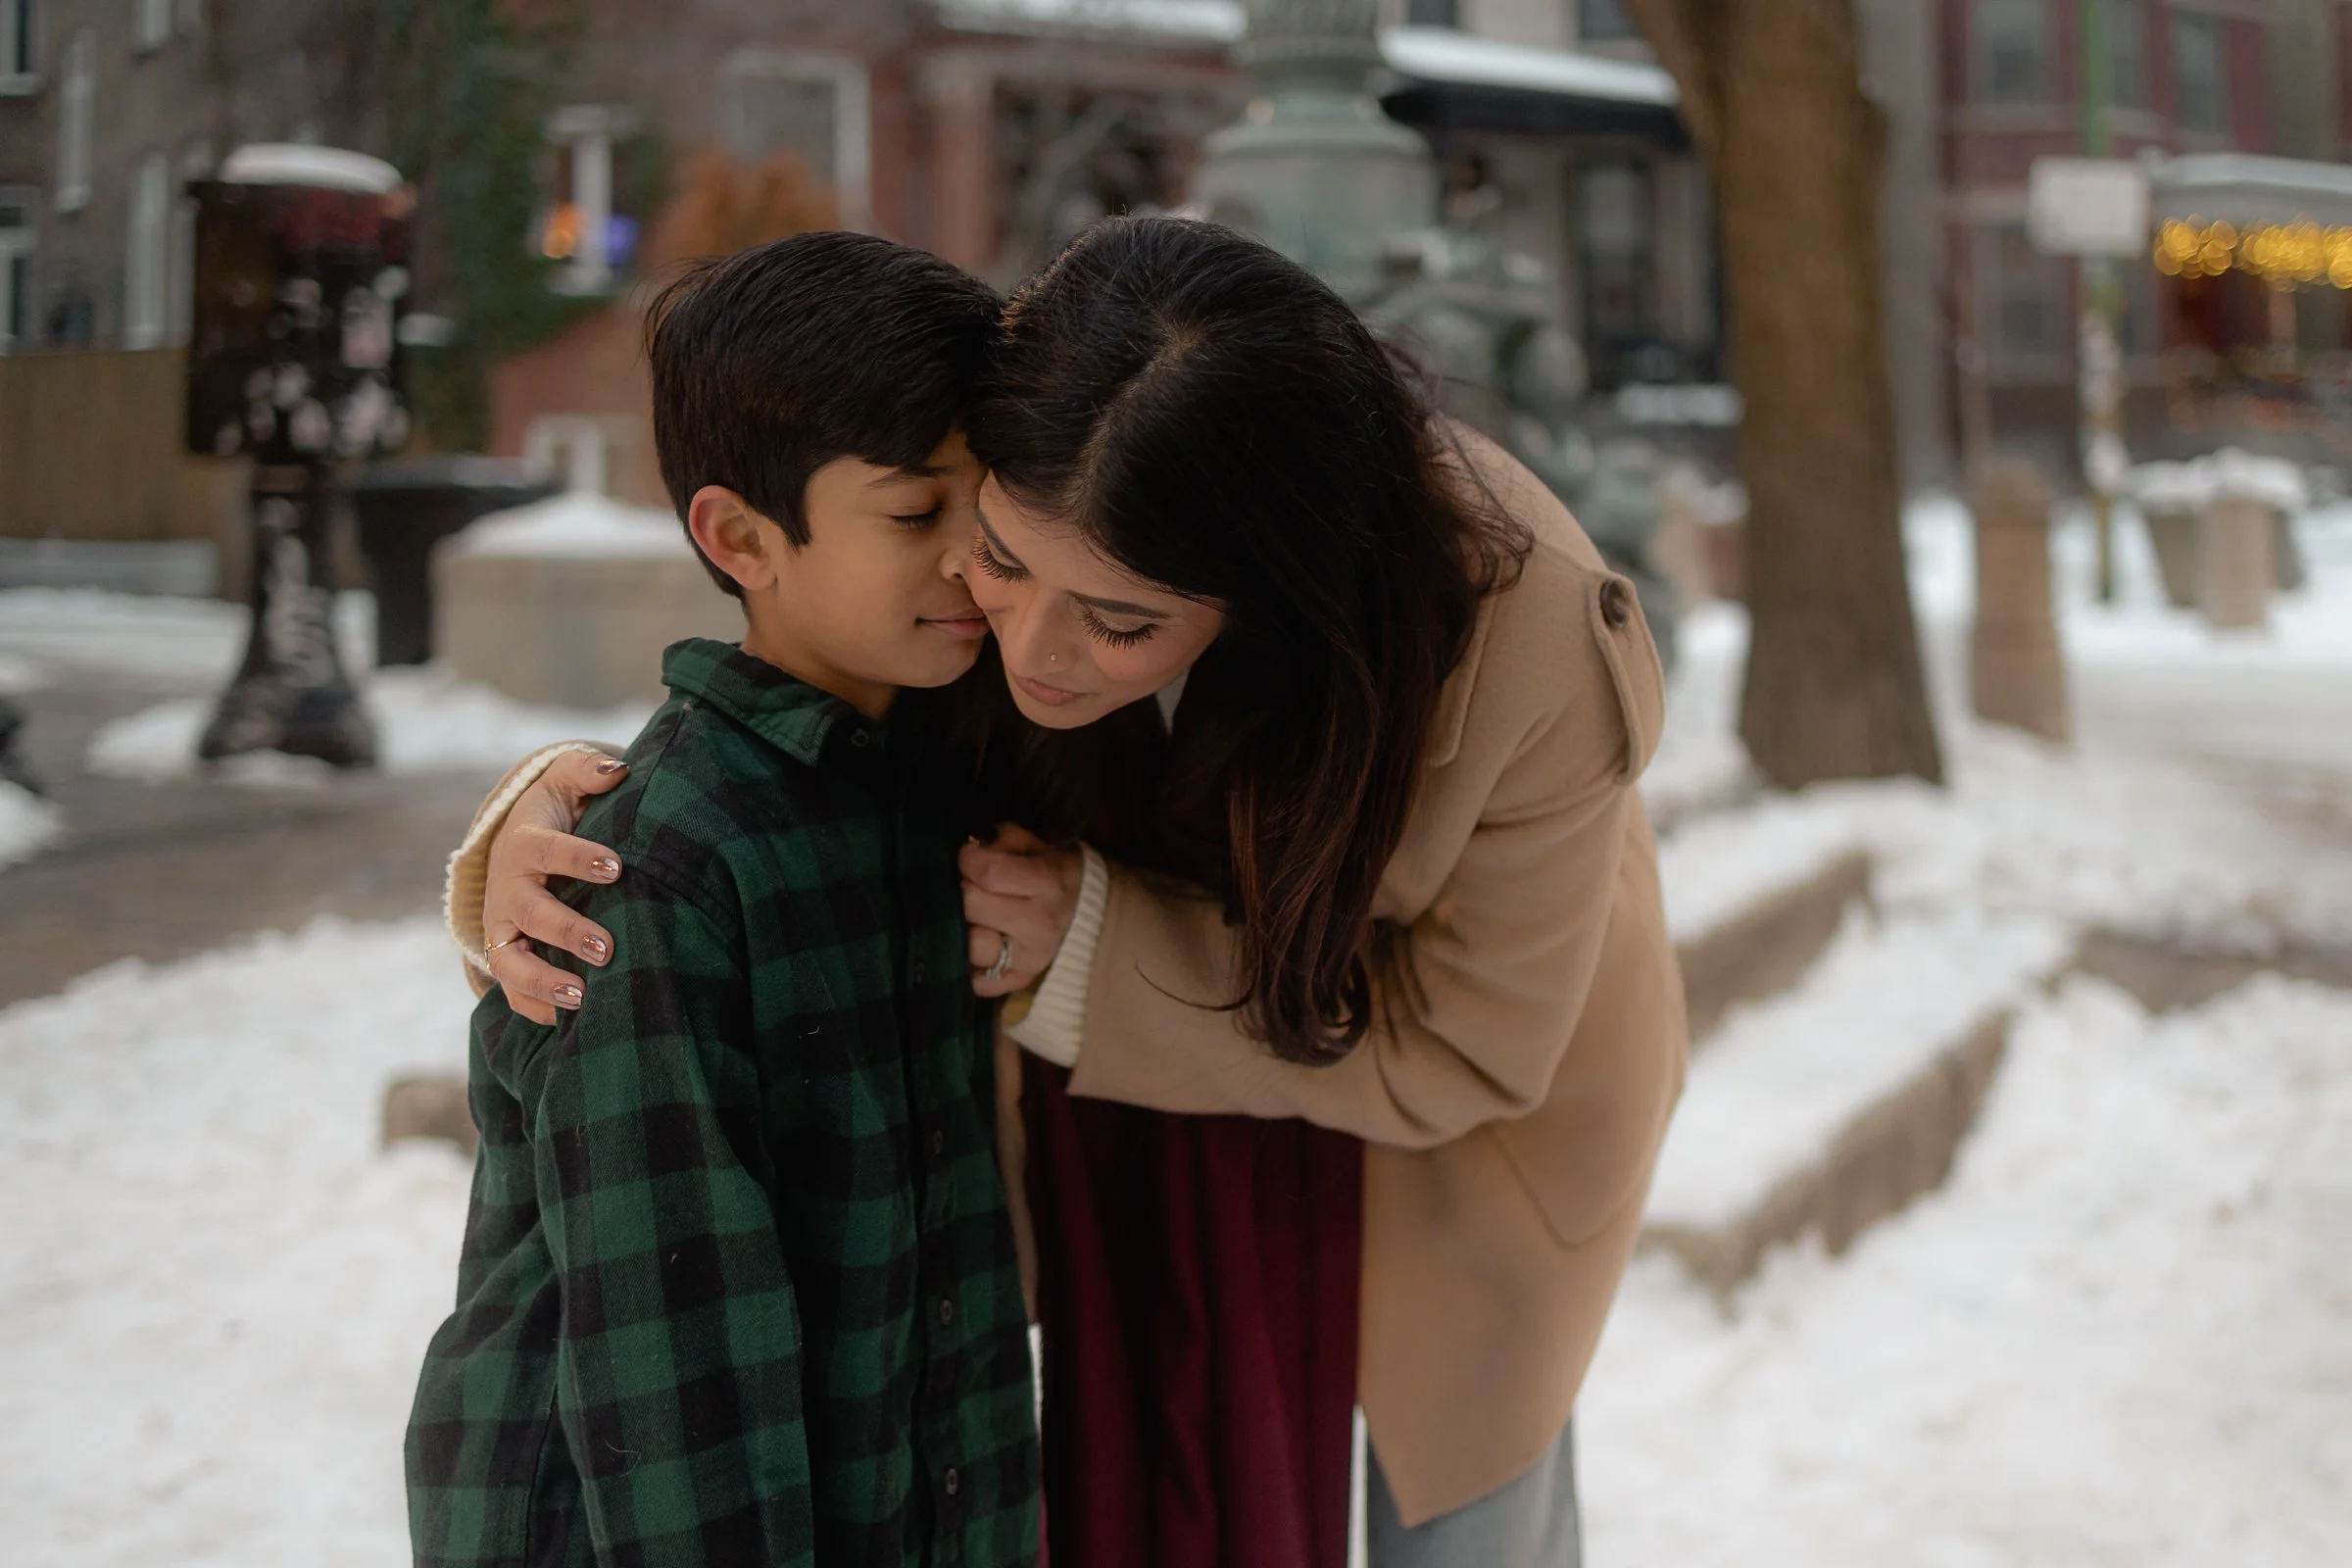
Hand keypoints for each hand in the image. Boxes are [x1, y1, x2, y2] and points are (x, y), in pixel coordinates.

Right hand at [483, 750, 629, 1023]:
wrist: (518, 846)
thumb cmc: (555, 811)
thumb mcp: (566, 780)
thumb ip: (587, 770)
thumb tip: (616, 768)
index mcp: (523, 845)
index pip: (547, 851)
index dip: (578, 858)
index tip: (616, 867)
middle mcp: (507, 891)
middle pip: (530, 914)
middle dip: (567, 931)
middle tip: (607, 948)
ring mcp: (504, 929)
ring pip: (512, 963)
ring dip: (544, 982)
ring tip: (583, 997)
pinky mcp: (509, 957)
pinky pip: (514, 991)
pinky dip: (536, 1008)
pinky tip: (571, 1022)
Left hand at [960, 823, 1082, 999]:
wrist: (1097, 916)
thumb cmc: (1060, 874)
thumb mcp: (1041, 845)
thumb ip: (1006, 838)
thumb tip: (972, 844)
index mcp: (1049, 884)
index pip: (989, 872)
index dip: (969, 859)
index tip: (971, 857)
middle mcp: (1040, 926)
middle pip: (973, 905)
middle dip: (965, 890)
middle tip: (973, 886)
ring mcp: (1030, 961)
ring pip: (971, 946)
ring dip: (967, 928)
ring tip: (977, 917)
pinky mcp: (1020, 983)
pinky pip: (978, 982)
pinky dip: (973, 965)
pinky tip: (983, 944)